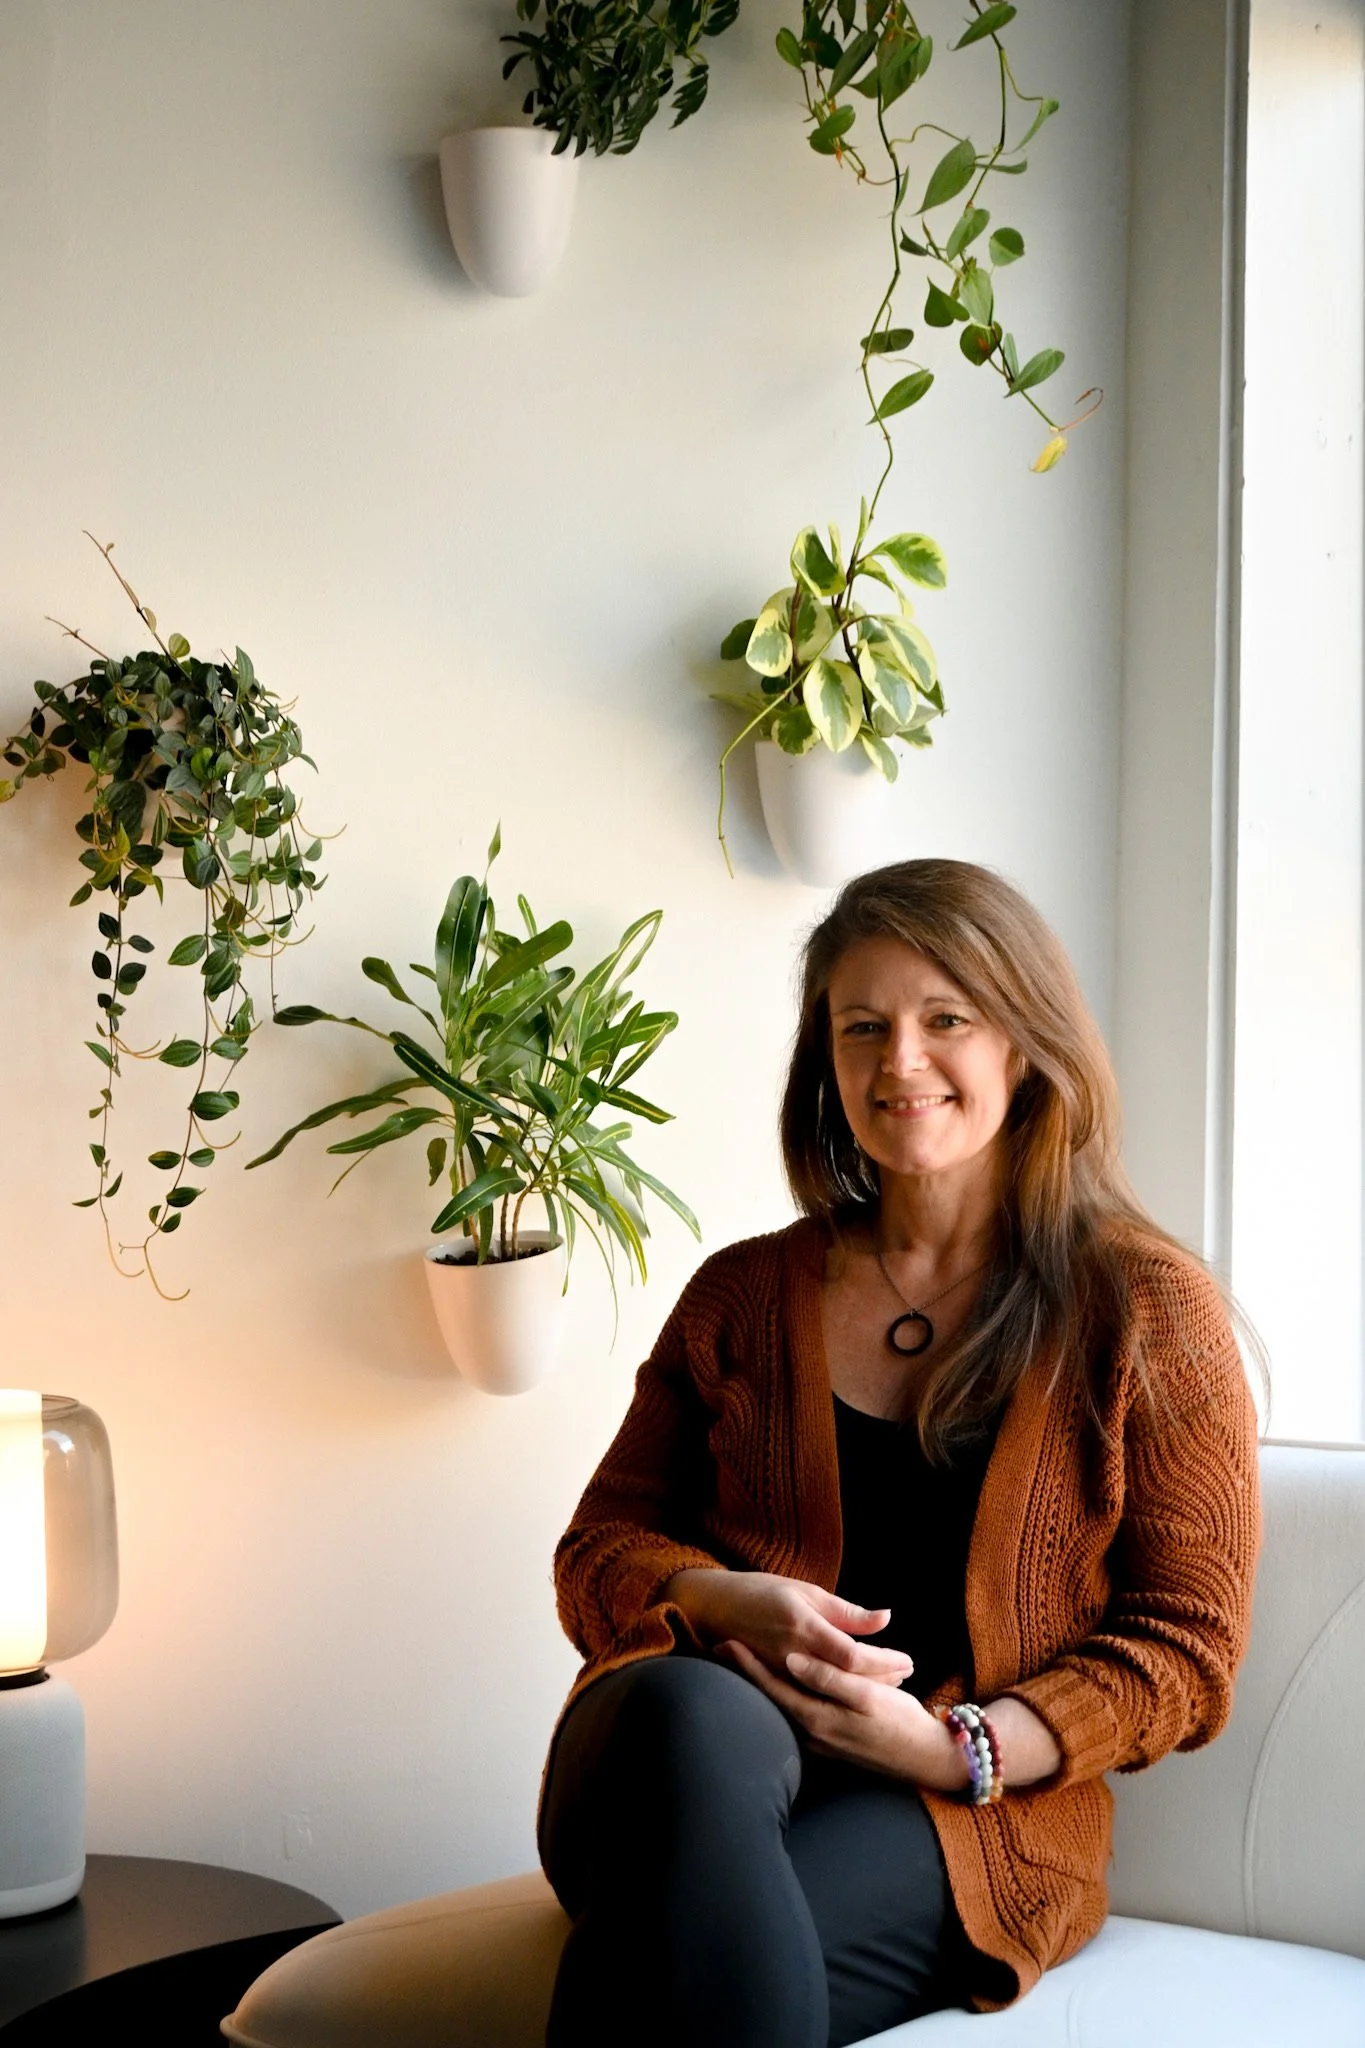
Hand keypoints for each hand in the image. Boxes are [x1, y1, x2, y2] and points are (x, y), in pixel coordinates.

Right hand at [661, 1568, 913, 1687]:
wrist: (715, 1608)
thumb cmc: (763, 1591)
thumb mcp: (806, 1592)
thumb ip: (845, 1611)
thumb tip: (884, 1619)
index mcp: (803, 1628)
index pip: (853, 1657)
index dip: (884, 1661)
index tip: (907, 1660)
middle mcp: (793, 1656)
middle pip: (848, 1681)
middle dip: (882, 1679)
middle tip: (907, 1673)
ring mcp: (784, 1676)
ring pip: (834, 1693)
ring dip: (866, 1687)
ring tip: (892, 1681)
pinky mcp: (777, 1685)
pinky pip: (816, 1697)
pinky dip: (841, 1693)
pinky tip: (859, 1688)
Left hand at [722, 1640, 970, 1789]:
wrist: (928, 1759)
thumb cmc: (901, 1722)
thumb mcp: (867, 1695)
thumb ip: (828, 1678)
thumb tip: (791, 1660)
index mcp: (818, 1719)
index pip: (772, 1687)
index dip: (748, 1664)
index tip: (727, 1642)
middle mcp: (812, 1734)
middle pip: (771, 1698)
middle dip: (747, 1673)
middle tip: (722, 1646)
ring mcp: (821, 1742)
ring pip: (782, 1707)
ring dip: (762, 1684)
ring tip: (741, 1660)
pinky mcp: (831, 1743)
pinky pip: (798, 1715)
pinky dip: (783, 1696)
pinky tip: (780, 1683)